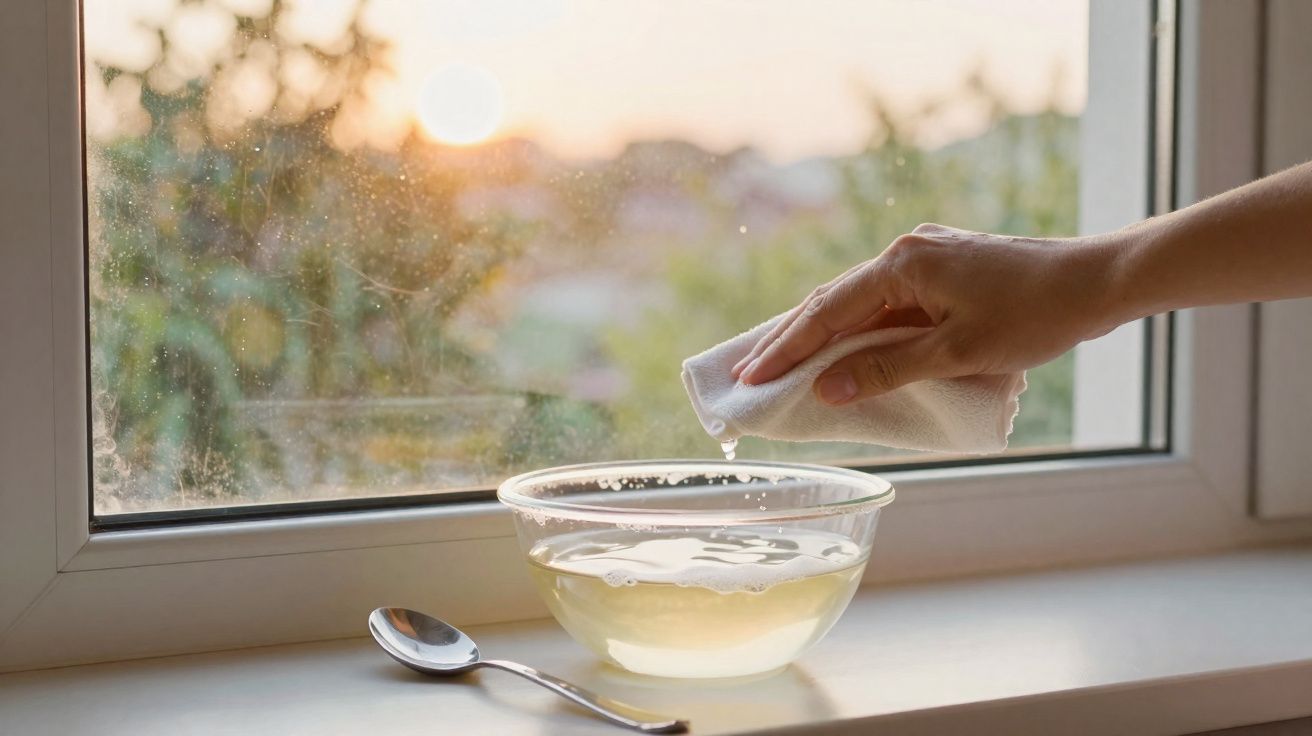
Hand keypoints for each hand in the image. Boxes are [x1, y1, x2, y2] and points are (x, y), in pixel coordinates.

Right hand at [732, 224, 1124, 404]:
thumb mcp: (957, 352)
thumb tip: (825, 390)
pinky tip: (848, 349)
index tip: (750, 377)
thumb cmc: (1035, 316)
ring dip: (824, 335)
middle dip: (791, 339)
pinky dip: (861, 329)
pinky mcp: (945, 268)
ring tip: (786, 365)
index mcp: (902, 264)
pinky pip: (887, 301)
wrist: (1099, 281)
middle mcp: (907, 252)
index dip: (786, 348)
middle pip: (833, 301)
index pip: (826, 312)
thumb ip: (886, 370)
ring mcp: (926, 256)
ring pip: (860, 301)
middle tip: (750, 372)